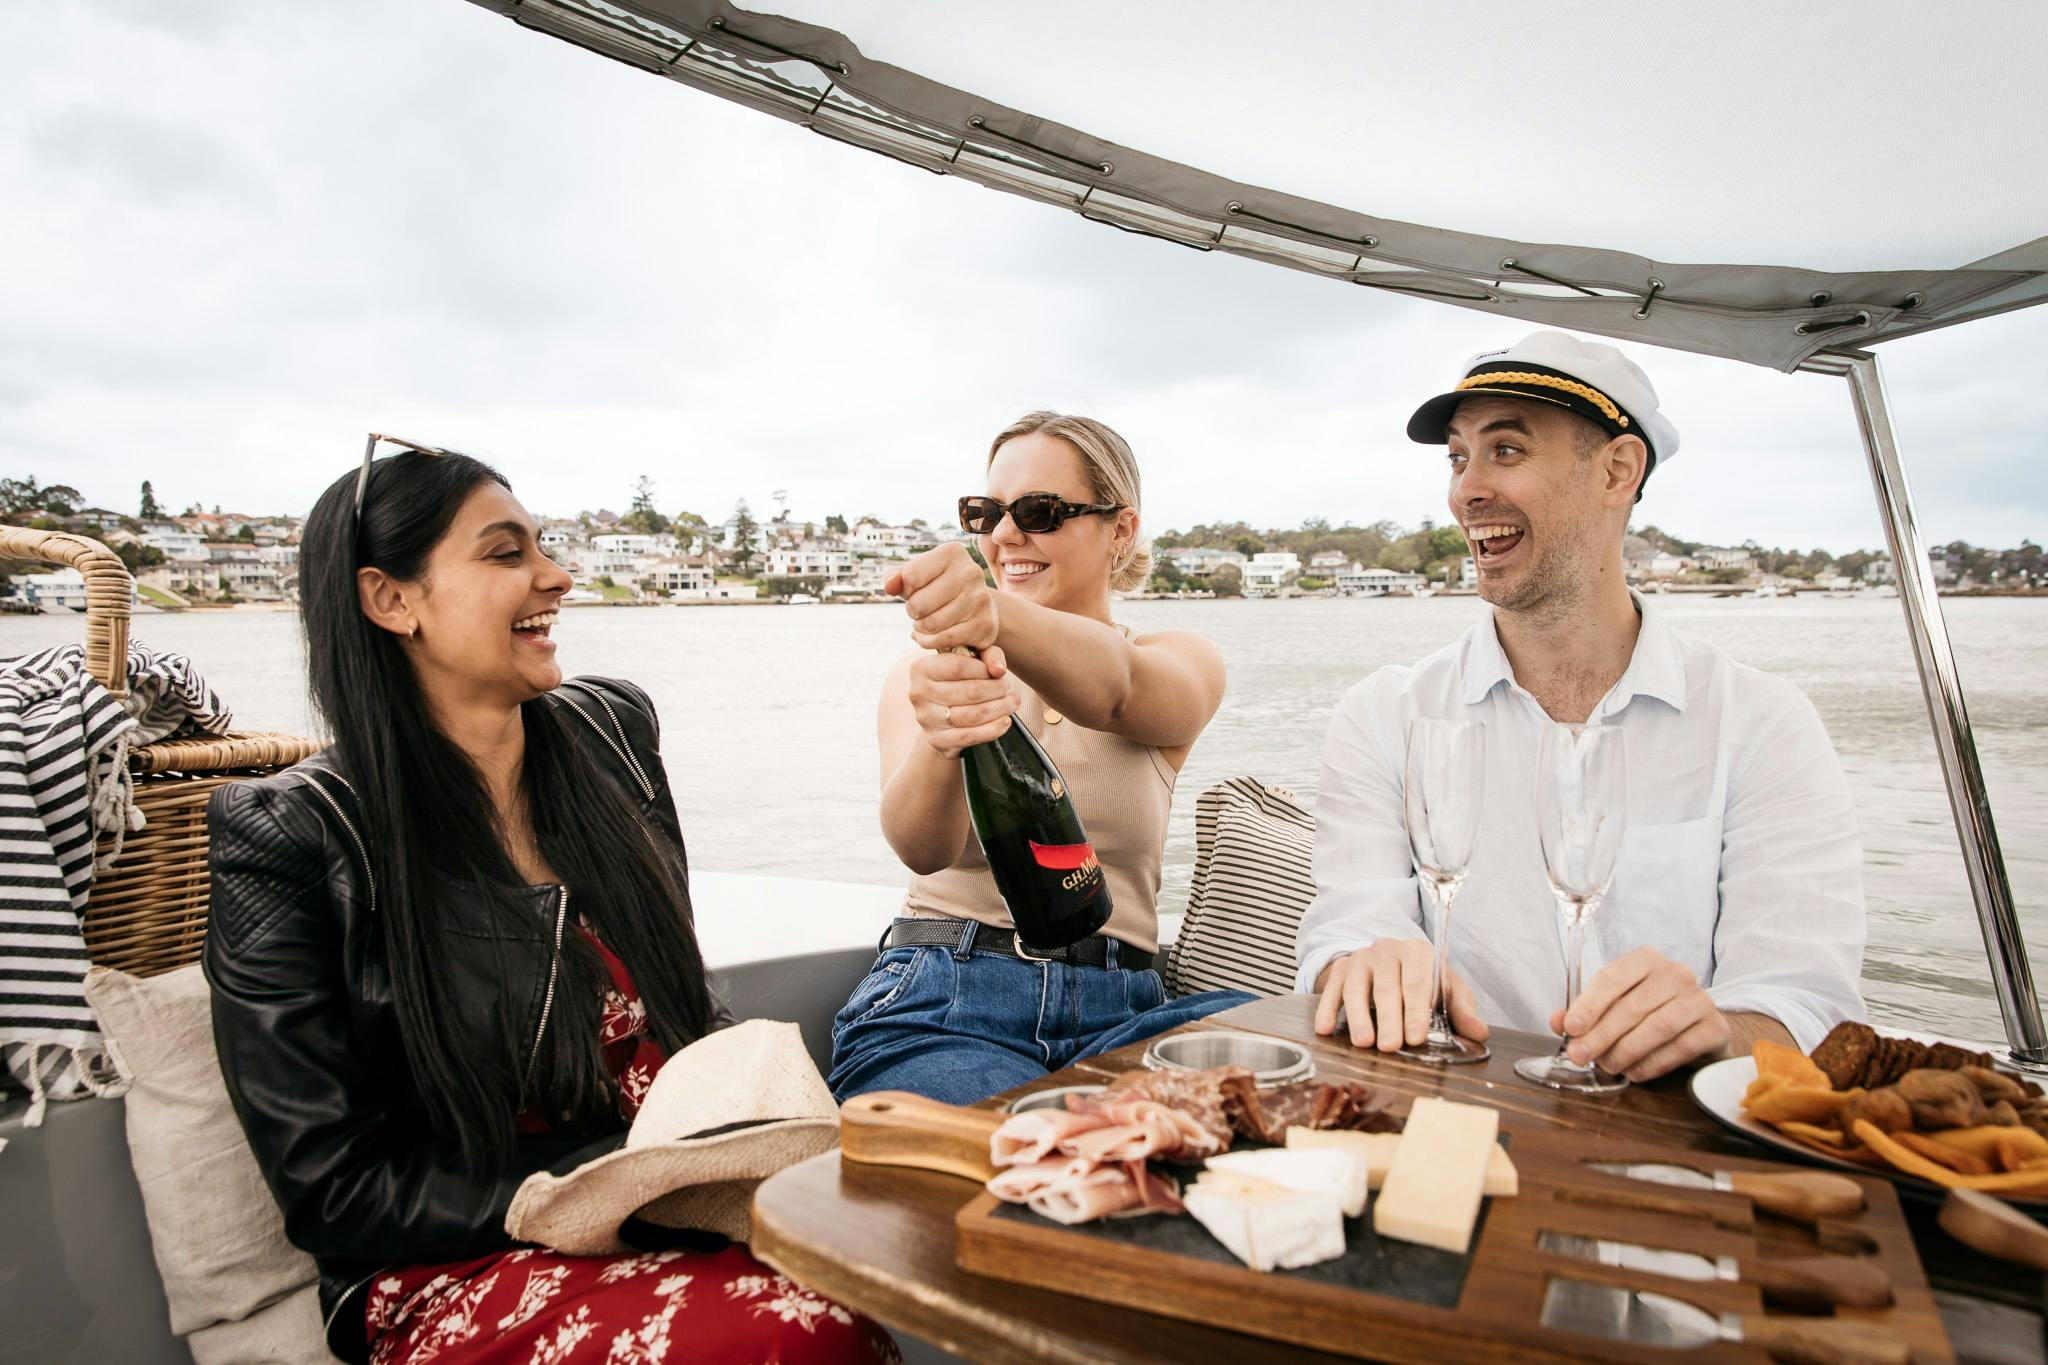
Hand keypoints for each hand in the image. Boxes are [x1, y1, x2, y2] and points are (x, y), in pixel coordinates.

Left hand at [887, 542, 999, 652]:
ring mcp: (980, 599)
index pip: (910, 576)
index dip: (906, 590)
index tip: (916, 591)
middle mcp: (971, 571)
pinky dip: (931, 641)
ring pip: (930, 624)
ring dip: (921, 628)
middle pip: (918, 603)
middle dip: (913, 612)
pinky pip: (943, 639)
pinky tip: (932, 636)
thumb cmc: (940, 588)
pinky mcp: (984, 625)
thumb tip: (889, 585)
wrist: (978, 607)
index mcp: (952, 552)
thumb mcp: (918, 576)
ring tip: (927, 622)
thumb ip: (897, 577)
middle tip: (921, 610)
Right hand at [904, 646, 1017, 758]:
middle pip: (968, 692)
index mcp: (922, 668)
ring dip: (999, 709)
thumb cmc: (960, 679)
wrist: (943, 713)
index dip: (984, 670)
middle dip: (996, 690)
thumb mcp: (973, 659)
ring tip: (1012, 703)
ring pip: (971, 715)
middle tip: (1008, 688)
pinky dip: (992, 729)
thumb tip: (999, 670)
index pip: (957, 666)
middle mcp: (919, 693)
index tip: (997, 673)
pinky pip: (969, 736)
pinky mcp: (937, 740)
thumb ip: (988, 655)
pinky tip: (1004, 721)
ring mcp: (926, 719)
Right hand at [1312, 940, 1488, 1051]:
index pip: (1417, 984)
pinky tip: (1325, 1029)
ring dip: (1358, 1017)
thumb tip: (1480, 1033)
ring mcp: (1361, 958)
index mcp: (1417, 952)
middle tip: (1390, 1046)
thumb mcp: (1445, 989)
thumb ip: (1462, 1010)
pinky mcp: (1340, 968)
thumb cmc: (1421, 979)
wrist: (1388, 959)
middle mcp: (1387, 950)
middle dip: (1389, 1019)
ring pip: (1357, 988)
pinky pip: (1331, 989)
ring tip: (1363, 1043)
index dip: (1416, 1012)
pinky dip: (1327, 1009)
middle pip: (1387, 988)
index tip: (1416, 1038)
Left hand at [1550, 947, 1730, 1080]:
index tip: (1571, 1027)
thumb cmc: (1652, 1012)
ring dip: (1627, 1050)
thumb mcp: (1616, 1006)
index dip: (1589, 1004)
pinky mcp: (1715, 1026)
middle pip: (1633, 1006)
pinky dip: (1653, 1063)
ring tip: (1608, 1066)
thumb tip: (1558, 1022)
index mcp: (1645, 961)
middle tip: (1581, 1056)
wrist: (1702, 1027)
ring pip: (1658, 1026)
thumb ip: (1586, 1012)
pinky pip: (1681, 1047)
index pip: (1612, 978)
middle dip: (1602, 1034)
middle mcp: (1675, 973)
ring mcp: (1700, 999)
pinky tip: (1635, 1072)